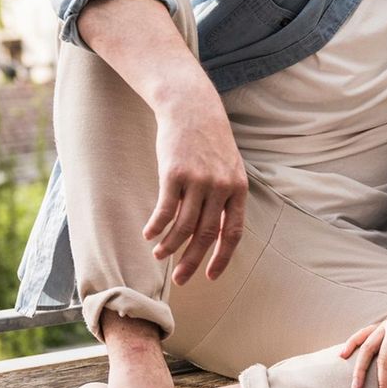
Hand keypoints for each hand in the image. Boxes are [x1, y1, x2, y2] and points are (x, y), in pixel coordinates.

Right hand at [142, 80, 247, 284]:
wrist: (191, 108)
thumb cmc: (208, 141)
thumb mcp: (228, 167)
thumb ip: (225, 198)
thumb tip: (217, 233)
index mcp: (237, 189)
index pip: (233, 233)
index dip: (222, 257)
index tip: (211, 276)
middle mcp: (220, 187)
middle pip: (206, 235)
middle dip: (192, 261)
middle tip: (181, 279)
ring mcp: (198, 180)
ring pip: (183, 226)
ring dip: (169, 245)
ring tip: (159, 254)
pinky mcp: (174, 173)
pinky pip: (165, 210)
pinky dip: (156, 226)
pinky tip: (149, 234)